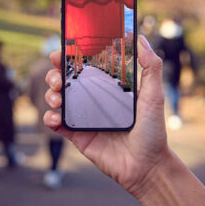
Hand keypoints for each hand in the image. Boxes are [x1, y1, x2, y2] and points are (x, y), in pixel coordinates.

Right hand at [44, 35, 170, 196]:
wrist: (147, 166)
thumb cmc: (153, 131)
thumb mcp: (154, 96)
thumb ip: (150, 67)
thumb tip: (141, 39)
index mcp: (108, 87)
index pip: (86, 66)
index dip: (71, 57)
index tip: (64, 50)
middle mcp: (93, 100)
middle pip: (66, 80)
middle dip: (55, 73)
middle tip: (58, 76)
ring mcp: (83, 117)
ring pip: (56, 99)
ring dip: (50, 93)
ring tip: (57, 96)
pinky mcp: (77, 136)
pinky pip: (56, 124)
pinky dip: (50, 117)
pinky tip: (56, 116)